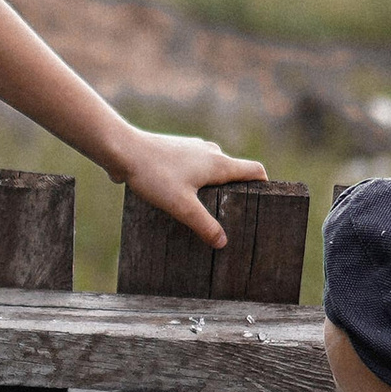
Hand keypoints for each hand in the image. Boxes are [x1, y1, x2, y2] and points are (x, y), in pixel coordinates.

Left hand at [118, 129, 263, 247]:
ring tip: (209, 208)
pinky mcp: (176, 151)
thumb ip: (204, 225)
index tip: (266, 201)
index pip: (254, 170)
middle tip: (235, 213)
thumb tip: (222, 242)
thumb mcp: (182, 206)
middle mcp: (210, 152)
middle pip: (234, 170)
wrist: (124, 150)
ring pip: (213, 167)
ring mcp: (192, 149)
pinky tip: (183, 196)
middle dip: (238, 190)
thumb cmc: (155, 175)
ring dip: (216, 185)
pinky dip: (198, 180)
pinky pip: (195, 166)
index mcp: (218, 164)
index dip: (264, 184)